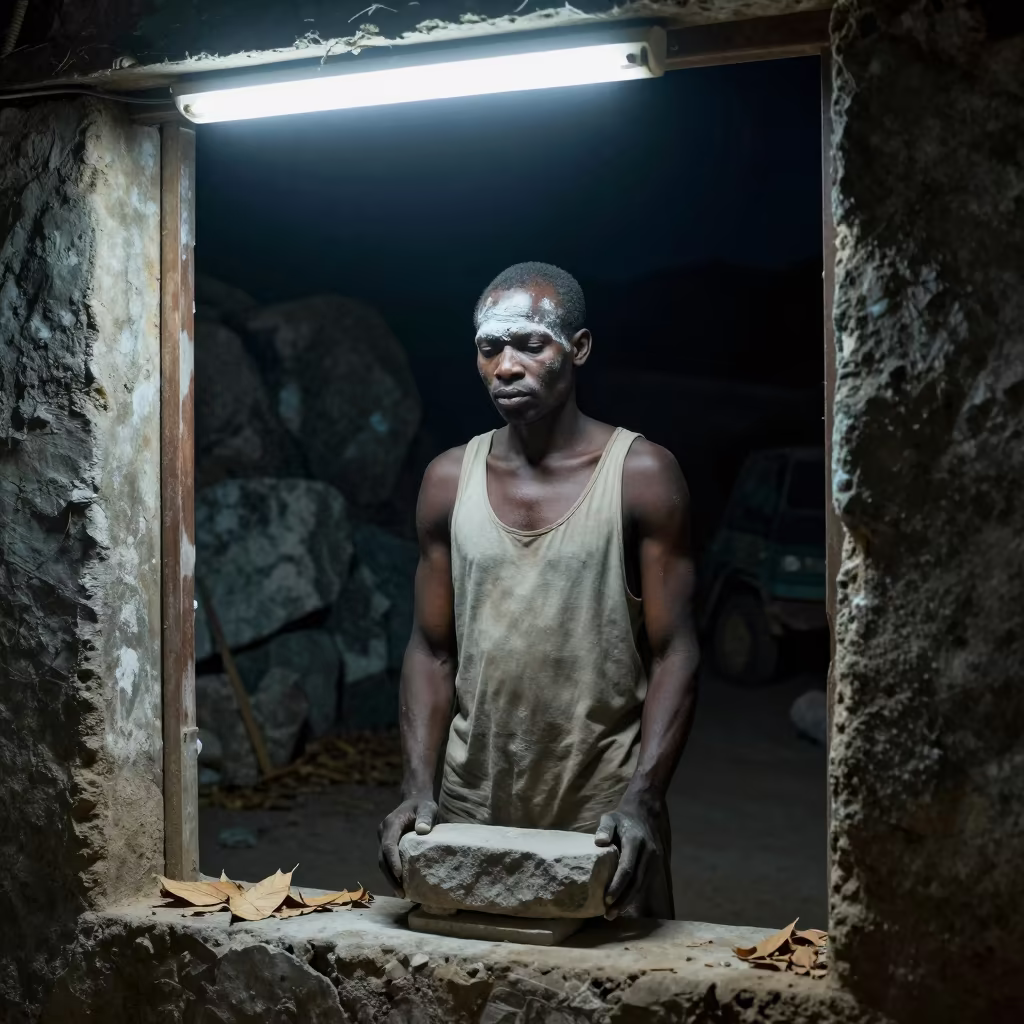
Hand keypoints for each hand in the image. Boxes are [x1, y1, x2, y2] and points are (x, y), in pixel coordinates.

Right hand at [377, 793, 438, 897]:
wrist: (414, 801)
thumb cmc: (422, 805)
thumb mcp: (427, 807)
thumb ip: (425, 817)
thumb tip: (422, 830)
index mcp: (391, 824)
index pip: (389, 844)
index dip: (392, 860)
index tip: (399, 875)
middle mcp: (383, 832)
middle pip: (382, 857)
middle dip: (390, 876)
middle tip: (401, 893)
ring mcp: (383, 839)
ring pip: (382, 862)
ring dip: (390, 878)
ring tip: (402, 894)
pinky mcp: (386, 845)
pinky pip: (386, 862)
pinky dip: (392, 874)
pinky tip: (401, 886)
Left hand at [594, 798, 660, 918]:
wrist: (645, 812)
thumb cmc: (623, 817)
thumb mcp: (611, 817)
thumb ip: (604, 828)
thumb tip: (599, 842)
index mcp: (635, 841)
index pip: (627, 868)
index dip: (618, 885)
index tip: (606, 899)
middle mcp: (648, 853)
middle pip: (635, 882)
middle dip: (622, 900)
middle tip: (608, 914)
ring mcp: (654, 860)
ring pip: (641, 885)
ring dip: (628, 901)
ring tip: (612, 913)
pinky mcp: (655, 864)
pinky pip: (644, 883)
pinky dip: (633, 895)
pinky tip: (622, 904)